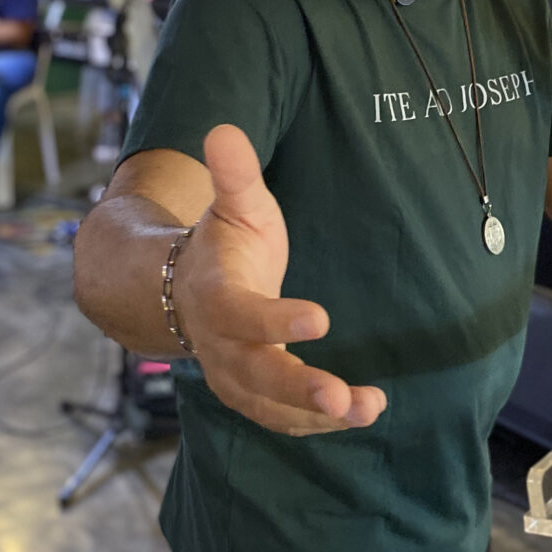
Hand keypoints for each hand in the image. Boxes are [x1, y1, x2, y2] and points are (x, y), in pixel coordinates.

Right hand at [173, 124, 386, 436]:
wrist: (183, 290)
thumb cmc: (223, 244)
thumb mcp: (233, 205)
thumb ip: (233, 173)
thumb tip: (223, 128)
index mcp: (214, 297)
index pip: (242, 314)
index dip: (276, 320)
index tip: (320, 318)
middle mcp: (219, 345)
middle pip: (256, 374)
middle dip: (299, 388)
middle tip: (342, 396)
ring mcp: (233, 376)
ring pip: (270, 406)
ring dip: (317, 415)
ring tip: (368, 409)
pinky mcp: (251, 395)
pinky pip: (280, 418)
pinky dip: (315, 423)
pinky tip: (360, 413)